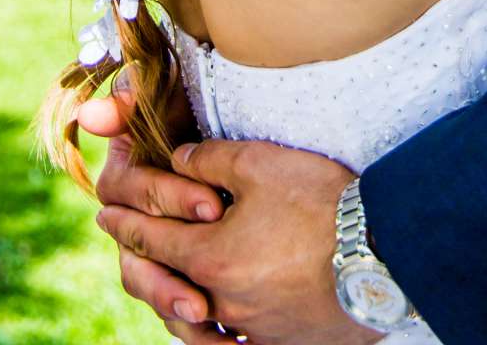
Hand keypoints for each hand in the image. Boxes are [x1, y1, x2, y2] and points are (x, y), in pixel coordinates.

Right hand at [81, 82, 227, 338]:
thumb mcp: (170, 96)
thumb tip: (92, 113)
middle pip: (134, 262)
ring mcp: (152, 253)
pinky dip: (196, 331)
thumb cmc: (195, 108)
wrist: (233, 132)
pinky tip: (225, 341)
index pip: (129, 195)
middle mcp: (131, 221)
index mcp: (124, 181)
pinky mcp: (179, 274)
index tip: (213, 205)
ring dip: (173, 309)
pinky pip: (176, 315)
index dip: (167, 199)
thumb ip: (129, 99)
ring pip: (149, 292)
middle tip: (202, 299)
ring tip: (206, 321)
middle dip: (166, 281)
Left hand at [95, 126, 374, 344]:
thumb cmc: (321, 203)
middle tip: (125, 248)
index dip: (124, 221)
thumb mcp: (261, 163)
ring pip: (194, 322)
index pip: (151, 237)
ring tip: (165, 288)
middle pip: (164, 283)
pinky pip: (231, 344)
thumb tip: (176, 159)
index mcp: (209, 255)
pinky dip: (214, 332)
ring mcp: (250, 328)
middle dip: (140, 261)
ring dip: (173, 300)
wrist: (381, 255)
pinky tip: (216, 320)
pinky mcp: (278, 342)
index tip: (105, 212)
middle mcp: (221, 300)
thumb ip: (210, 159)